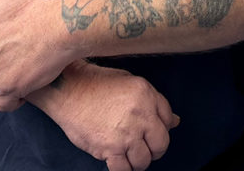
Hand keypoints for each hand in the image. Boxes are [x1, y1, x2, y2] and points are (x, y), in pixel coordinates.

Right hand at [32, 61, 179, 170]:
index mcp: (146, 94)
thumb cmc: (97, 83)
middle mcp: (140, 114)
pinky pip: (123, 170)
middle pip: (160, 144)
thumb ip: (152, 101)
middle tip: (142, 146)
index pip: (168, 119)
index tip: (151, 131)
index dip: (161, 128)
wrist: (68, 89)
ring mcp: (125, 133)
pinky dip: (122, 169)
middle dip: (154, 149)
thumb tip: (174, 121)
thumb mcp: (129, 82)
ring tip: (127, 153)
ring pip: (143, 161)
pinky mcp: (108, 148)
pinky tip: (116, 160)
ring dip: (137, 161)